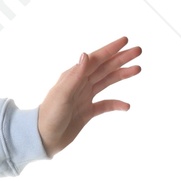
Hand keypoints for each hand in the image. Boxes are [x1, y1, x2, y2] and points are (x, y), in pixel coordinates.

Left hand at [36, 36, 141, 156]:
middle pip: (104, 68)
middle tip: (138, 51)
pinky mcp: (86, 112)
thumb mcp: (62, 94)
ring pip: (107, 82)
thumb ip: (76, 75)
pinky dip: (116, 104)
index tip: (125, 41)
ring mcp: (84, 98)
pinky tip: (126, 106)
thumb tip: (86, 54)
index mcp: (73, 77)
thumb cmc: (49, 116)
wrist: (42, 139)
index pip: (95, 59)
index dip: (110, 50)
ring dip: (121, 75)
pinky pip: (105, 105)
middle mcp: (79, 84)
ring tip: (137, 69)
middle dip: (121, 59)